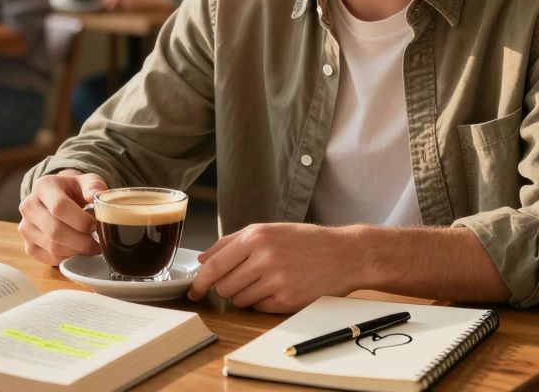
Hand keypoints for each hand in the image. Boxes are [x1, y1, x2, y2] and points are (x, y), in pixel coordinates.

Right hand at [18, 171, 107, 264]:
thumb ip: (94, 185)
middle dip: (82, 241)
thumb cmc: (74, 190)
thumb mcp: (86, 181)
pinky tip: (79, 249)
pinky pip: (50, 258)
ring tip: (91, 245)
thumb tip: (96, 195)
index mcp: (43, 187)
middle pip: (55, 231)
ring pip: (53, 247)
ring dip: (77, 251)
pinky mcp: (29, 246)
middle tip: (99, 242)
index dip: (80, 220)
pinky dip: (69, 258)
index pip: (58, 207)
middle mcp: (29, 207)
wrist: (57, 199)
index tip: (96, 225)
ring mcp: (25, 228)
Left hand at [186, 223, 366, 312]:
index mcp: (256, 236)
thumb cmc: (304, 241)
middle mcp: (265, 257)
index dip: (200, 282)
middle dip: (227, 287)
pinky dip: (262, 302)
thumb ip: (232, 242)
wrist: (345, 254)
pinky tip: (279, 288)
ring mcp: (277, 280)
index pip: (215, 265)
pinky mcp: (288, 300)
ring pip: (239, 299)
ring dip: (245, 295)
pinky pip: (258, 308)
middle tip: (243, 279)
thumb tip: (202, 260)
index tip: (194, 291)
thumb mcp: (269, 230)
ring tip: (265, 281)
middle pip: (224, 286)